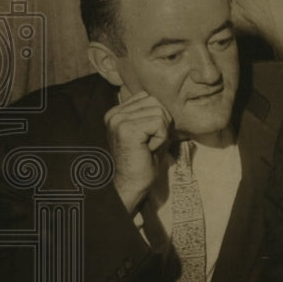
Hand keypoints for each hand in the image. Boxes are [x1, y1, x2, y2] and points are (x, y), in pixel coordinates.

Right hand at [104, 91, 172, 210]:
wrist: (132, 183)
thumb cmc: (144, 159)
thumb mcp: (149, 130)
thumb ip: (153, 113)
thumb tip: (168, 101)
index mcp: (117, 112)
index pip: (149, 98)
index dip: (158, 118)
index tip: (148, 137)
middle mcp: (114, 114)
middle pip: (156, 103)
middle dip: (162, 124)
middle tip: (150, 143)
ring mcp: (118, 120)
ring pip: (160, 112)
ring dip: (162, 133)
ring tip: (148, 146)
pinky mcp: (126, 129)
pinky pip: (159, 123)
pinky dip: (161, 138)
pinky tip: (148, 150)